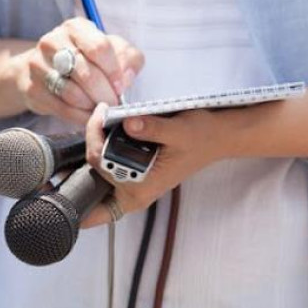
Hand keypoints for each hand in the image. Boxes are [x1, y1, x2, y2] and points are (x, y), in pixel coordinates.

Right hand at [5, 18, 144, 123]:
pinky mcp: (32, 89)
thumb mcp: (112, 50)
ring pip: (72, 94)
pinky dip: (79, 116)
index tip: (120, 87)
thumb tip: (126, 77)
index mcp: (76, 28)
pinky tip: (87, 115)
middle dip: (105, 94)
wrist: (44, 69)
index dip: (114, 71)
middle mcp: (53, 42)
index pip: (99, 48)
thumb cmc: (86, 59)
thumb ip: (128, 58)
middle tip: (113, 104)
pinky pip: (61, 108)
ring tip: (100, 109)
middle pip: (86, 73)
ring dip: (92, 106)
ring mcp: (38, 65)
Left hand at [81, 104, 233, 227]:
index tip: (101, 116)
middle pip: (92, 170)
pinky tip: (107, 129)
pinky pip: (106, 169)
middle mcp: (132, 194)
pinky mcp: (132, 176)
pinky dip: (102, 150)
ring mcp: (131, 187)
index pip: (99, 166)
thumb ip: (153, 128)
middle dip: (91, 141)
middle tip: (102, 113)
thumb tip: (129, 123)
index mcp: (139, 190)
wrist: (217, 138)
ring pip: (95, 172)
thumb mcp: (179, 130)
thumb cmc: (200, 137)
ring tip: (103, 118)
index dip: (93, 141)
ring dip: (95, 146)